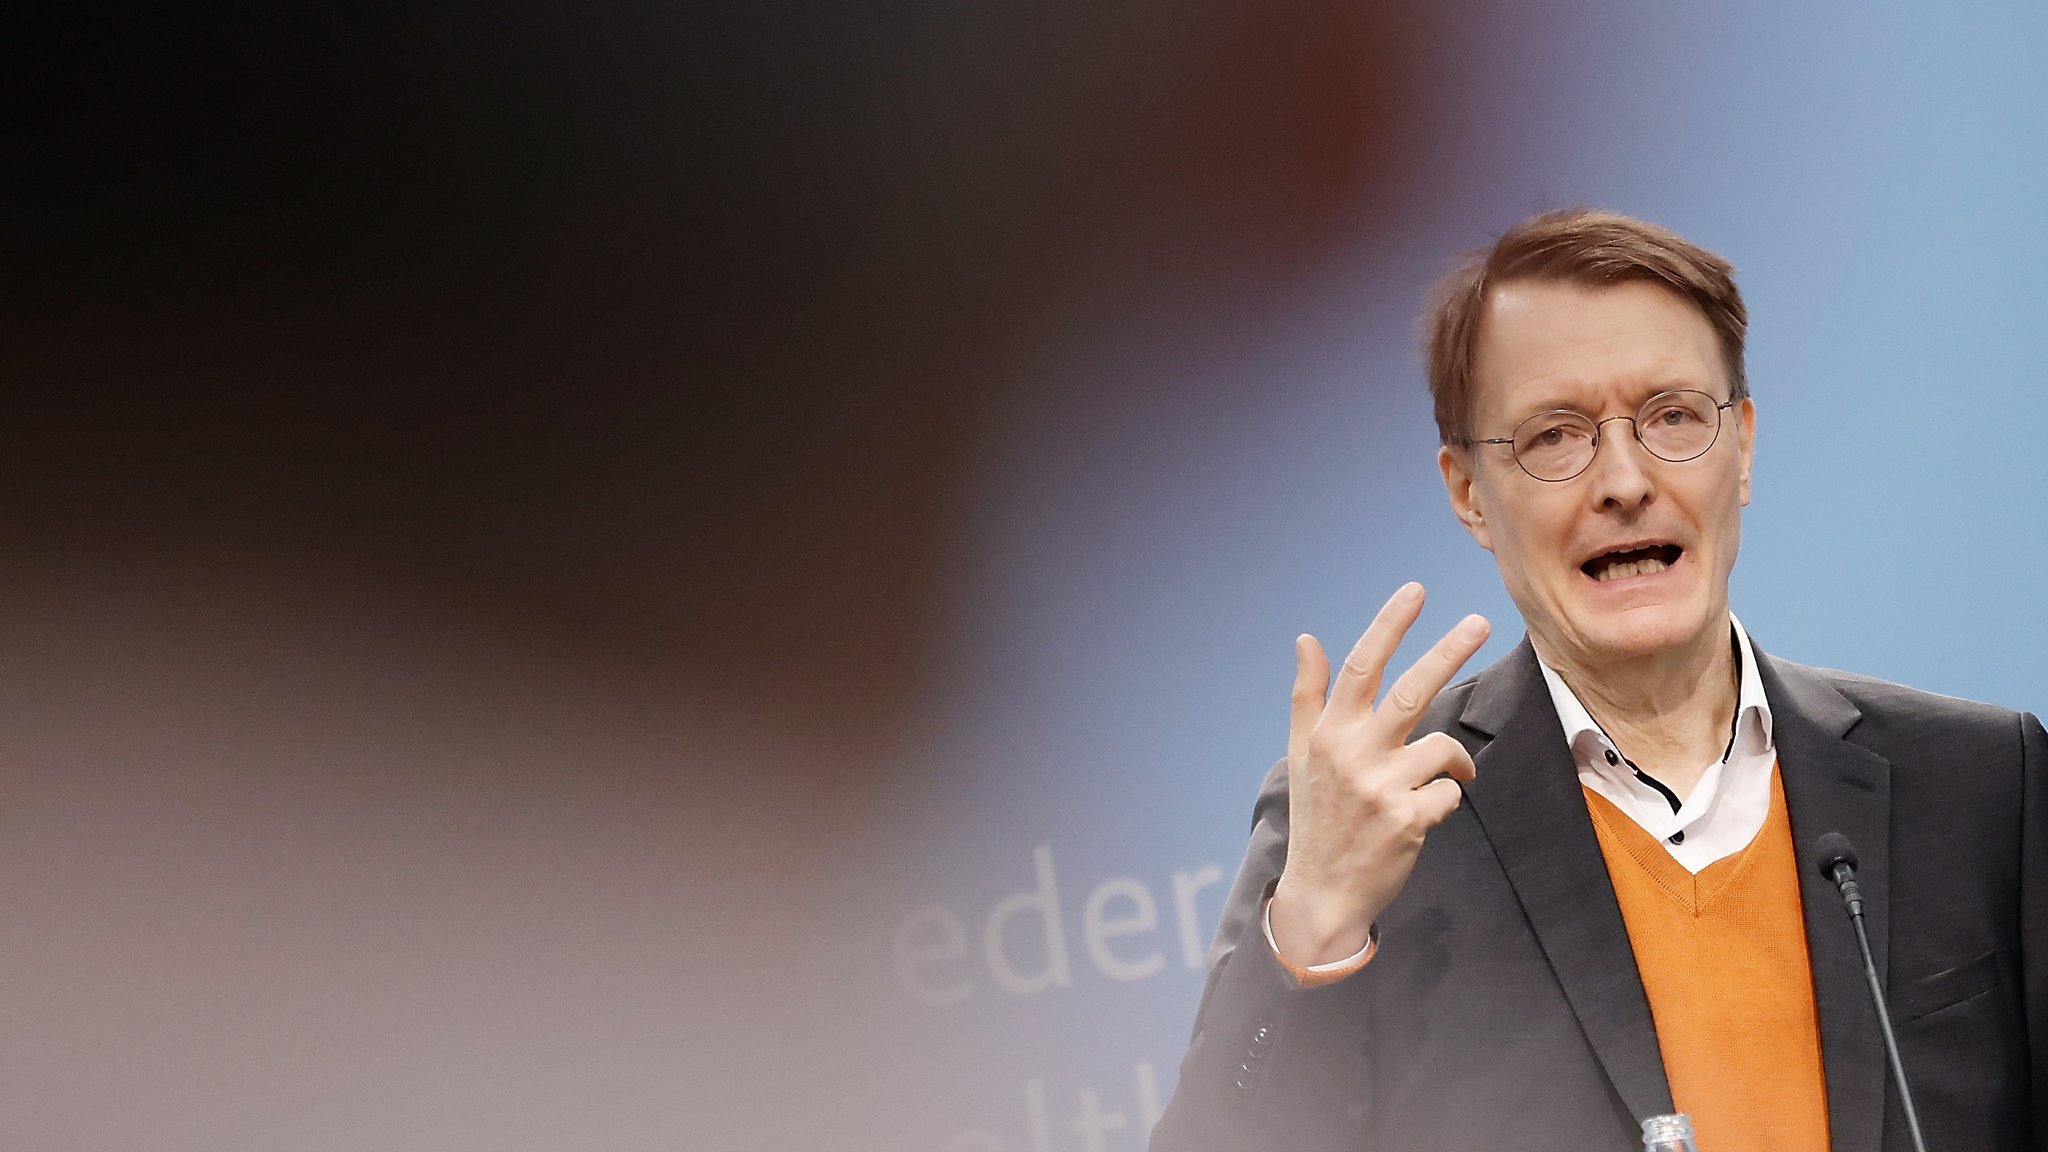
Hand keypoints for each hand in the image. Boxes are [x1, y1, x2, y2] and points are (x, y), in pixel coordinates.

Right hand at [1268, 583, 1489, 965]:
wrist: (1321, 892)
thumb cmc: (1316, 815)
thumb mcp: (1300, 753)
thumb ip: (1308, 695)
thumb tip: (1307, 639)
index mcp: (1328, 733)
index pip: (1360, 667)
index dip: (1389, 626)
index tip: (1415, 591)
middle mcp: (1352, 754)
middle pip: (1411, 691)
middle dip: (1449, 651)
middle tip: (1481, 621)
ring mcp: (1381, 788)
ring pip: (1443, 747)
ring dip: (1455, 760)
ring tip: (1450, 773)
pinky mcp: (1408, 821)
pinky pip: (1451, 792)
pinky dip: (1447, 798)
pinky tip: (1426, 814)